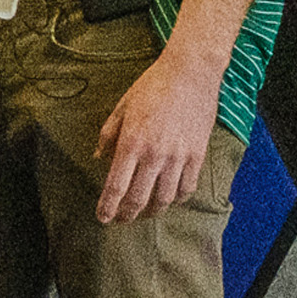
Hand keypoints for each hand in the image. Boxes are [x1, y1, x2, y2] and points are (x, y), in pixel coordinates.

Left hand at [94, 50, 223, 222]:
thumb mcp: (121, 107)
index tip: (102, 218)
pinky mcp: (197, 156)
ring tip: (144, 213)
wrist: (189, 76)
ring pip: (165, 198)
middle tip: (121, 221)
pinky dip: (177, 198)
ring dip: (153, 210)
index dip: (108, 206)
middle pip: (140, 197)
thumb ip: (108, 134)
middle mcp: (155, 155)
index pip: (116, 185)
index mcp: (131, 142)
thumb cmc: (151, 87)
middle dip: (128, 214)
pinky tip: (169, 199)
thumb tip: (98, 157)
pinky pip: (188, 187)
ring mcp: (179, 158)